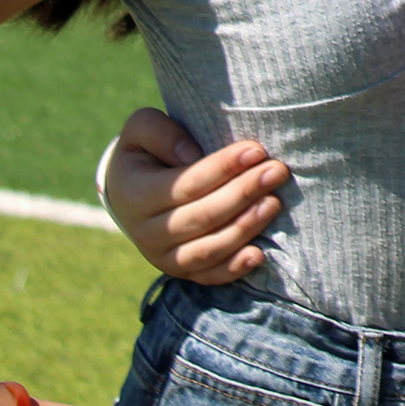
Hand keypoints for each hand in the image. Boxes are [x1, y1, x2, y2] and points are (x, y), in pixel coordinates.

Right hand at [102, 109, 287, 284]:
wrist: (127, 194)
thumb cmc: (146, 153)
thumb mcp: (141, 130)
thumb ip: (161, 133)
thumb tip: (191, 155)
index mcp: (134, 195)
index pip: (185, 184)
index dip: (222, 168)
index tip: (256, 150)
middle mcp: (145, 231)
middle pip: (202, 216)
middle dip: (243, 193)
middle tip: (277, 171)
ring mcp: (162, 256)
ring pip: (208, 248)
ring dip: (245, 227)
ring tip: (274, 202)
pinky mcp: (181, 271)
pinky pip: (209, 275)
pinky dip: (233, 268)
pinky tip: (259, 255)